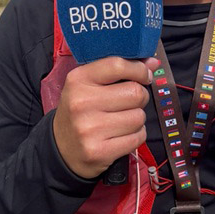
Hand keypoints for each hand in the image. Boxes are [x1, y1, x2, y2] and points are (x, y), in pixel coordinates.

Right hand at [52, 57, 154, 178]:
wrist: (61, 148)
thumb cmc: (82, 111)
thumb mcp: (90, 85)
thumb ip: (121, 70)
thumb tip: (153, 63)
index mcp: (77, 80)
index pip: (118, 65)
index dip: (139, 70)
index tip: (144, 76)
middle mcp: (81, 103)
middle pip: (136, 93)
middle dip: (139, 98)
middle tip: (127, 104)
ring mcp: (89, 129)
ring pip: (139, 117)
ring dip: (137, 119)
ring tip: (120, 121)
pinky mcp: (98, 151)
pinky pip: (138, 137)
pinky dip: (136, 136)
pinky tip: (120, 135)